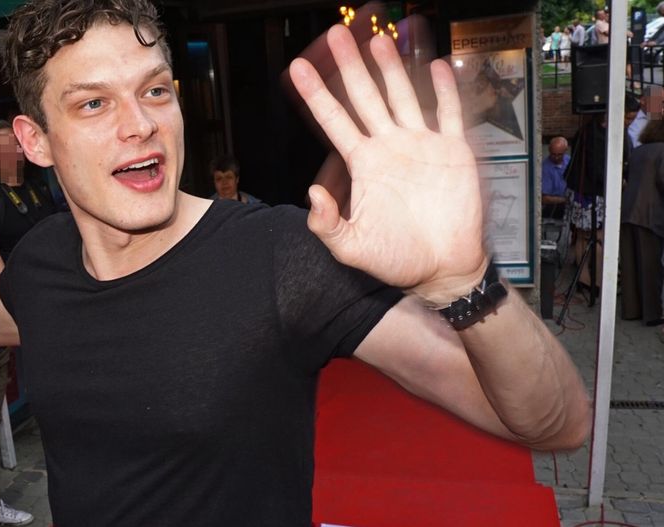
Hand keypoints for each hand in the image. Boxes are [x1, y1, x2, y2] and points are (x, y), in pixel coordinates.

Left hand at [289, 26, 486, 304]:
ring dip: (391, 68)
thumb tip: (312, 193)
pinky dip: (444, 91)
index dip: (316, 94)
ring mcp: (421, 145)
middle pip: (365, 97)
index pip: (334, 121)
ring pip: (403, 96)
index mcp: (363, 164)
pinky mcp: (453, 151)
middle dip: (350, 66)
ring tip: (378, 39)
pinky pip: (448, 114)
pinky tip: (437, 66)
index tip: (297, 68)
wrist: (443, 269)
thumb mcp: (351, 247)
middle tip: (335, 34)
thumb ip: (327, 224)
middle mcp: (388, 147)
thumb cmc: (396, 260)